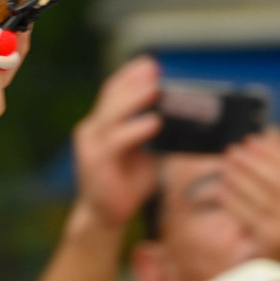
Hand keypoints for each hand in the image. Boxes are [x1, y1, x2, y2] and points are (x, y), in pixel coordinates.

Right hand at [71, 55, 162, 230]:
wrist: (106, 216)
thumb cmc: (129, 184)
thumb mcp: (149, 153)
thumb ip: (159, 133)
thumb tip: (188, 117)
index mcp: (103, 124)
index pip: (113, 90)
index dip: (131, 75)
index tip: (152, 64)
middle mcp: (93, 130)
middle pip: (111, 96)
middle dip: (134, 81)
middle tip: (154, 71)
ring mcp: (91, 146)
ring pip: (112, 114)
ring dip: (134, 100)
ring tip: (155, 89)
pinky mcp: (95, 163)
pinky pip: (116, 141)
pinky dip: (136, 130)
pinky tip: (154, 122)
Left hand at [219, 129, 279, 277]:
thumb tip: (273, 145)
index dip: (276, 148)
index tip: (259, 136)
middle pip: (276, 175)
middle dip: (254, 158)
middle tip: (235, 147)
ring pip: (260, 192)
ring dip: (240, 174)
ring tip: (226, 162)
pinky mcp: (270, 241)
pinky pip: (247, 214)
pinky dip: (232, 199)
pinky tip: (220, 189)